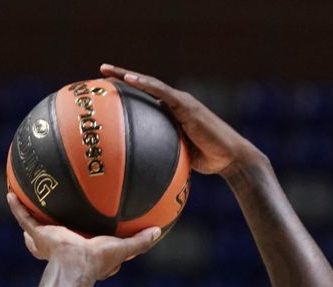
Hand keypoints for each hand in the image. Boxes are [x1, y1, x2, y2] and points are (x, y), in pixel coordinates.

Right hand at [7, 193, 159, 279]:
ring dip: (30, 220)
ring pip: (35, 229)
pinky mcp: (38, 235)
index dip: (84, 240)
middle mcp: (62, 245)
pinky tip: (10, 193)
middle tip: (55, 216)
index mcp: (81, 250)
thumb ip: (140, 242)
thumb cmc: (97, 260)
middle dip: (53, 228)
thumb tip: (158, 232)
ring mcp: (47, 240)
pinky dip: (16, 207)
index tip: (92, 233)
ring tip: (26, 203)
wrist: (75, 263)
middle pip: (55, 236)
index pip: (81, 245)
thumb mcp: (123, 248)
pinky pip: (24, 218)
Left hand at [99, 64, 261, 177]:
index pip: (148, 98)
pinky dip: (145, 84)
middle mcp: (176, 103)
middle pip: (146, 86)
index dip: (130, 91)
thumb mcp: (179, 157)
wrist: (230, 158)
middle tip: (102, 70)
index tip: (109, 88)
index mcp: (174, 113)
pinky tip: (129, 79)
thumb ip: (163, 154)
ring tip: (107, 70)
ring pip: (150, 84)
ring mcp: (182, 102)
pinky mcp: (187, 106)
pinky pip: (162, 92)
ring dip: (128, 75)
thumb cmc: (207, 161)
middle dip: (122, 77)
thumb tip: (142, 168)